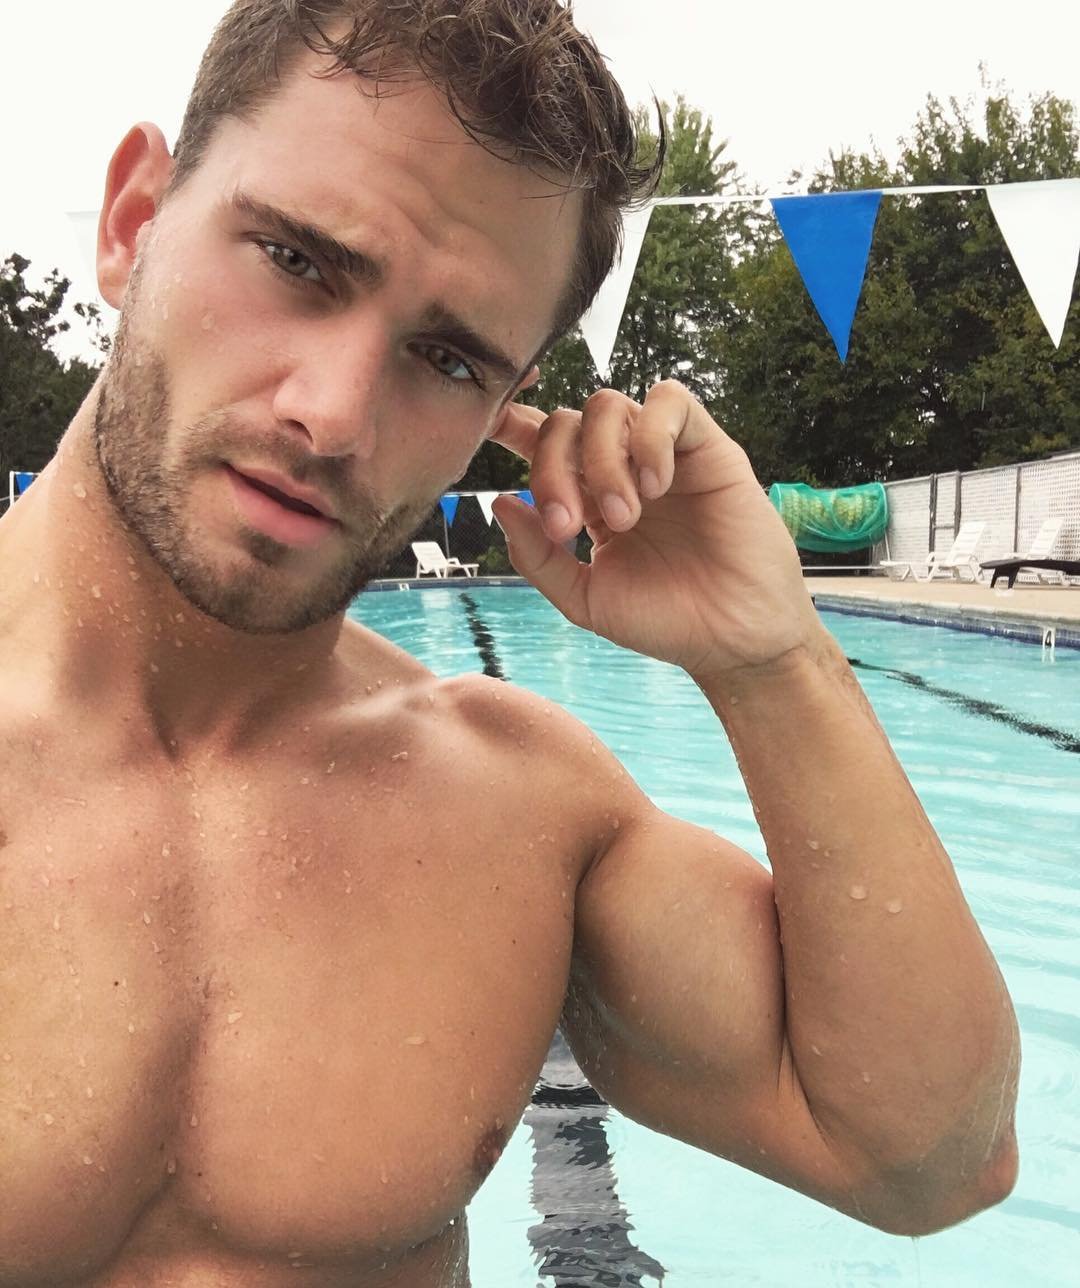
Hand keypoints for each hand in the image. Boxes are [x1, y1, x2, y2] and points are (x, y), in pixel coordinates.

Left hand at [489, 381, 823, 680]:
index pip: (543, 444)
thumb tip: (502, 502)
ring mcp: (663, 455)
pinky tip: (655, 487)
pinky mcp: (708, 448)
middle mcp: (622, 469)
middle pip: (566, 422)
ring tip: (622, 519)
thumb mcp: (585, 598)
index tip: (486, 429)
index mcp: (588, 499)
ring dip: (602, 460)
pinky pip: (669, 403)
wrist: (733, 640)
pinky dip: (650, 437)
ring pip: (609, 406)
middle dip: (552, 467)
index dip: (512, 426)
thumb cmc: (666, 622)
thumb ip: (538, 557)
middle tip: (569, 526)